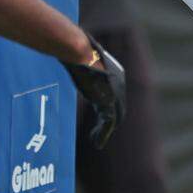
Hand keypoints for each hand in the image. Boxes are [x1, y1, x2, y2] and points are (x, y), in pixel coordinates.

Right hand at [63, 33, 126, 148]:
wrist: (79, 51)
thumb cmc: (76, 52)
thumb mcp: (82, 63)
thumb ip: (83, 70)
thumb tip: (72, 64)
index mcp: (115, 74)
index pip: (115, 96)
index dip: (107, 110)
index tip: (99, 119)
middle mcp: (119, 83)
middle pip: (118, 108)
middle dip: (109, 122)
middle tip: (99, 135)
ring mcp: (116, 92)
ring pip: (116, 117)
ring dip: (106, 131)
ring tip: (97, 141)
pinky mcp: (109, 99)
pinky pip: (110, 121)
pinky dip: (104, 133)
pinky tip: (97, 141)